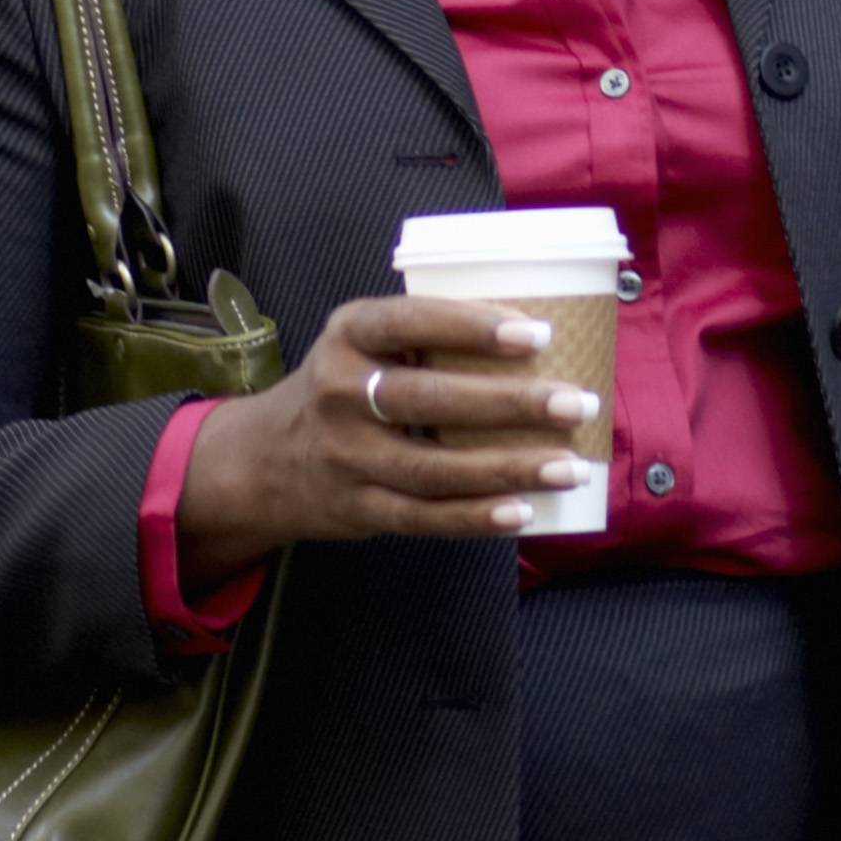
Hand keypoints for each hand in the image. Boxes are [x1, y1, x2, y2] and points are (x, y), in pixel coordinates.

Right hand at [172, 294, 601, 583]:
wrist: (265, 459)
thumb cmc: (344, 386)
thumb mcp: (361, 343)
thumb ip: (424, 336)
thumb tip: (537, 339)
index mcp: (347, 335)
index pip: (409, 322)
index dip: (472, 327)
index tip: (537, 335)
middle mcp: (340, 393)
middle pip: (431, 399)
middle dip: (511, 402)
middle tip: (575, 402)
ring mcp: (346, 456)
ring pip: (435, 467)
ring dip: (508, 468)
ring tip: (570, 466)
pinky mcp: (357, 507)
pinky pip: (424, 517)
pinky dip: (476, 518)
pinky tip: (522, 511)